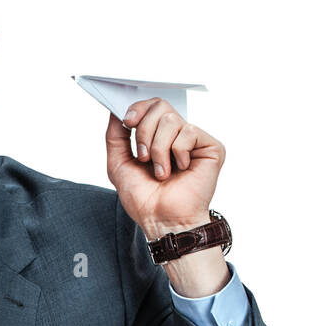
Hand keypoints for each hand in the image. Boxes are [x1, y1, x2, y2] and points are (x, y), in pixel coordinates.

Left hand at [104, 98, 223, 240]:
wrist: (163, 220)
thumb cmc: (144, 200)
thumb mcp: (118, 164)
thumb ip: (115, 136)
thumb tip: (115, 112)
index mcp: (157, 137)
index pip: (151, 105)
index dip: (138, 108)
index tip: (128, 122)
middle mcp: (176, 135)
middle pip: (160, 106)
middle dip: (144, 132)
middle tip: (144, 159)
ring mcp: (194, 140)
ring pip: (172, 120)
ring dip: (159, 149)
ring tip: (162, 172)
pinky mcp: (211, 147)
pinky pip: (189, 132)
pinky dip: (178, 153)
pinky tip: (181, 169)